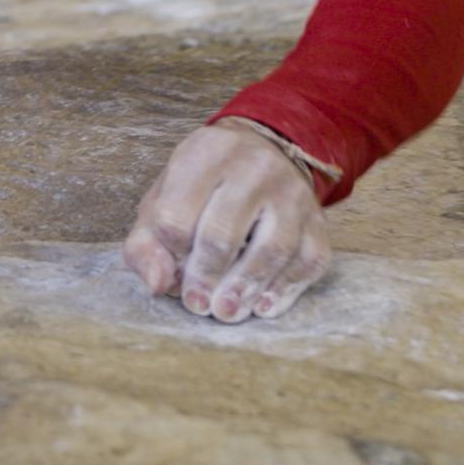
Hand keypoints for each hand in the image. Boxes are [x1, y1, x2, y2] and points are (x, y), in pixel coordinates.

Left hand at [123, 121, 329, 322]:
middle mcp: (252, 167)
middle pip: (222, 233)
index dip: (170, 253)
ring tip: (226, 312)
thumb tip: (158, 283)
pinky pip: (308, 259)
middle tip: (198, 305)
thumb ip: (146, 244)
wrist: (264, 152)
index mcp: (204, 154)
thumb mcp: (163, 200)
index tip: (173, 271)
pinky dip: (286, 289)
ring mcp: (291, 192)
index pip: (175, 216)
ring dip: (246, 288)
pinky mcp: (317, 219)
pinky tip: (263, 307)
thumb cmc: (203, 188)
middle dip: (205, 276)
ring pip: (272, 247)